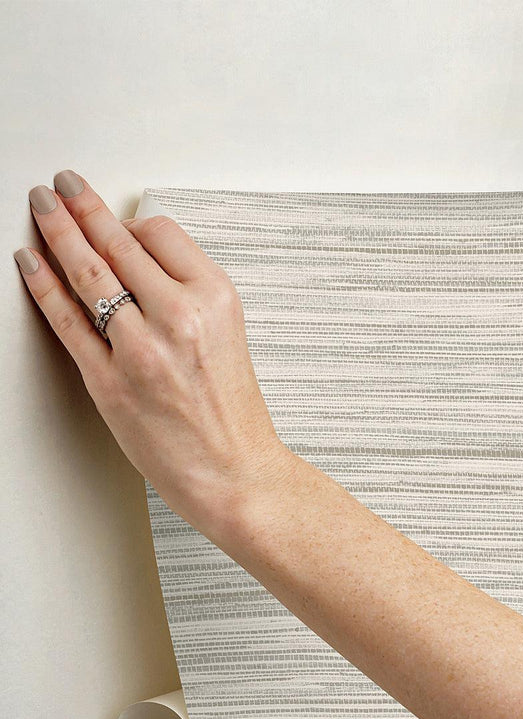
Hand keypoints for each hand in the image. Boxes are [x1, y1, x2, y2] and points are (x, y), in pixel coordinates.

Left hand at [13, 171, 294, 539]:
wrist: (234, 470)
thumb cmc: (233, 412)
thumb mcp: (227, 336)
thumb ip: (187, 296)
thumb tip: (141, 265)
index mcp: (216, 299)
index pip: (161, 233)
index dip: (131, 222)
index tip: (117, 218)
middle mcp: (180, 316)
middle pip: (119, 243)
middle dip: (83, 207)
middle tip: (63, 186)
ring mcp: (141, 349)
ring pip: (87, 272)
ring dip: (56, 231)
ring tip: (41, 207)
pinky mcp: (109, 381)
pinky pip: (67, 320)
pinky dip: (43, 285)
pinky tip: (30, 261)